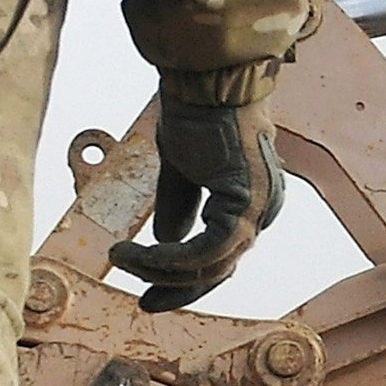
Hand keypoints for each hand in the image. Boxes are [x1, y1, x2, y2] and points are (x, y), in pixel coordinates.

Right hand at [114, 87, 276, 306]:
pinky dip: (168, 259)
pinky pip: (206, 251)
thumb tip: (168, 240)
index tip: (152, 291)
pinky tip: (136, 255)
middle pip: (221, 268)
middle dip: (177, 289)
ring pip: (212, 264)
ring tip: (124, 261)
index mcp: (250, 202)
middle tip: (144, 303)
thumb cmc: (196, 114)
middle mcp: (261, 210)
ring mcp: (258, 208)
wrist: (206, 82)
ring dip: (163, 272)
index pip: (222, 255)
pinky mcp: (244, 203)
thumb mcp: (183, 169)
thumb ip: (181, 205)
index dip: (186, 277)